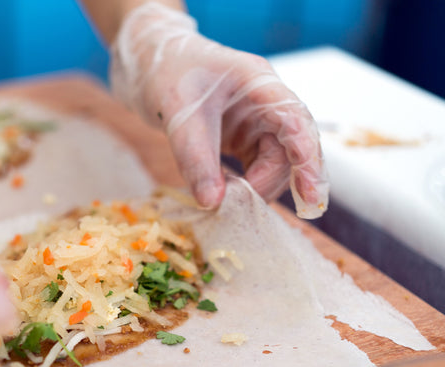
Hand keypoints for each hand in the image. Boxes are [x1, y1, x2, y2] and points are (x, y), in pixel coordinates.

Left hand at [110, 3, 327, 218]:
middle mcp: (266, 104)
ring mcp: (256, 122)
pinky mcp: (243, 139)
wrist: (148, 65)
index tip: (311, 194)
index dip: (308, 159)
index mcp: (259, 83)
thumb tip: (213, 203)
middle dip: (271, 181)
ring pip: (274, 164)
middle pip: (290, 150)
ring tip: (226, 204)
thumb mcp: (179, 116)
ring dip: (256, 188)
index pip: (296, 121)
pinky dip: (244, 187)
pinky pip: (255, 168)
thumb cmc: (166, 74)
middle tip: (243, 207)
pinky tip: (224, 197)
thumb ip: (195, 159)